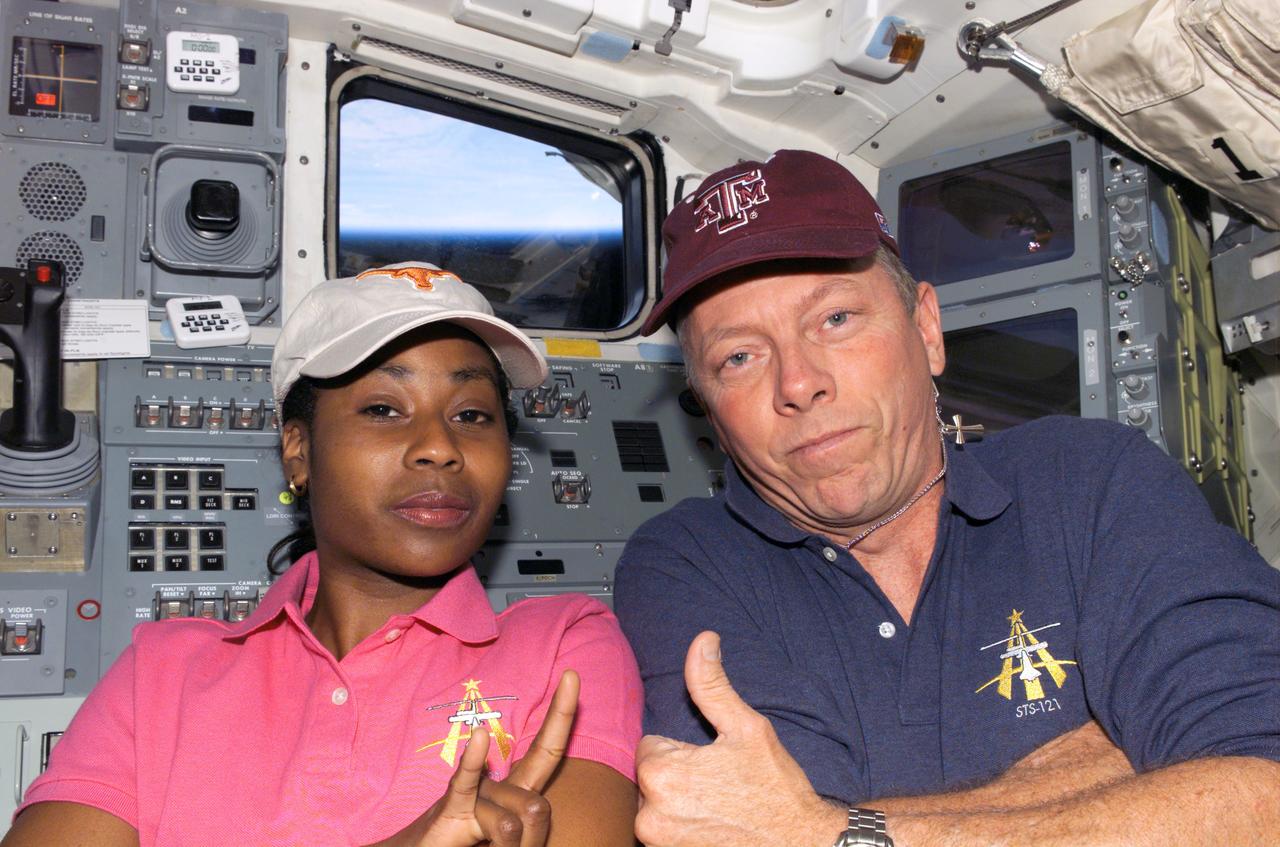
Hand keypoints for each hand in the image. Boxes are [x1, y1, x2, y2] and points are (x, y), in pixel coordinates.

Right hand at [370, 670, 579, 846]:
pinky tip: (479, 737)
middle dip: (533, 838)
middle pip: (537, 805)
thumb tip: (540, 813)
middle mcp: (496, 787)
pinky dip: (474, 763)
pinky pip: (466, 784)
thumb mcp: (509, 837)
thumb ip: (526, 825)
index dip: (561, 715)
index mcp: (515, 791)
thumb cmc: (467, 844)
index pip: (546, 749)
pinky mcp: (449, 809)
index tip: (572, 673)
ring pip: (512, 821)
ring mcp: (473, 796)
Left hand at [634, 632, 843, 846]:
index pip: (651, 744)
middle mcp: (648, 813)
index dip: (683, 749)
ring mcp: (656, 842)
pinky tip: (713, 826)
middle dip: (678, 775)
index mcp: (660, 773)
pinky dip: (683, 827)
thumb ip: (712, 685)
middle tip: (720, 784)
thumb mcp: (747, 728)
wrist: (800, 845)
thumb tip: (702, 640)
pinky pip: (665, 831)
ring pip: (657, 804)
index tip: (712, 762)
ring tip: (718, 806)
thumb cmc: (775, 789)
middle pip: (651, 776)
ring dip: (679, 802)